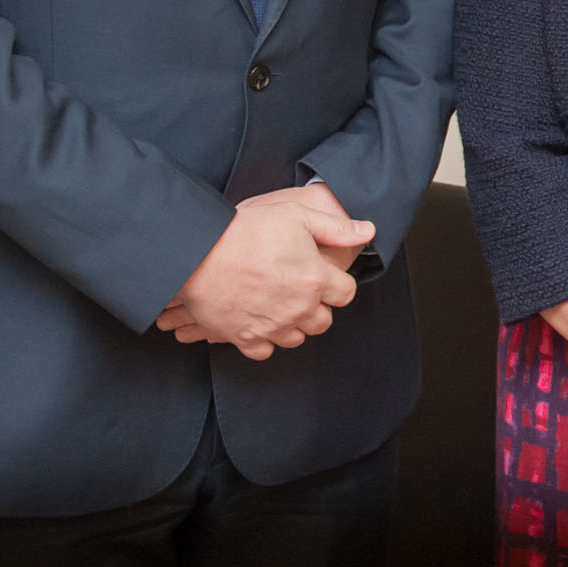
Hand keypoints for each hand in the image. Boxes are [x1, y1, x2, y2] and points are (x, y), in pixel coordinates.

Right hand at [154, 192, 374, 359]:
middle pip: (324, 321)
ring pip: (298, 338)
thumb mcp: (297, 216)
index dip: (338, 284)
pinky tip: (260, 319)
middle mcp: (299, 308)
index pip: (346, 294)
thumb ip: (336, 227)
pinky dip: (266, 339)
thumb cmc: (247, 231)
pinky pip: (267, 351)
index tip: (325, 277)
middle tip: (301, 290)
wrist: (199, 253)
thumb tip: (368, 231)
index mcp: (315, 279)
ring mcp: (273, 326)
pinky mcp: (246, 339)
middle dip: (318, 307)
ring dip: (294, 324)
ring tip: (280, 304)